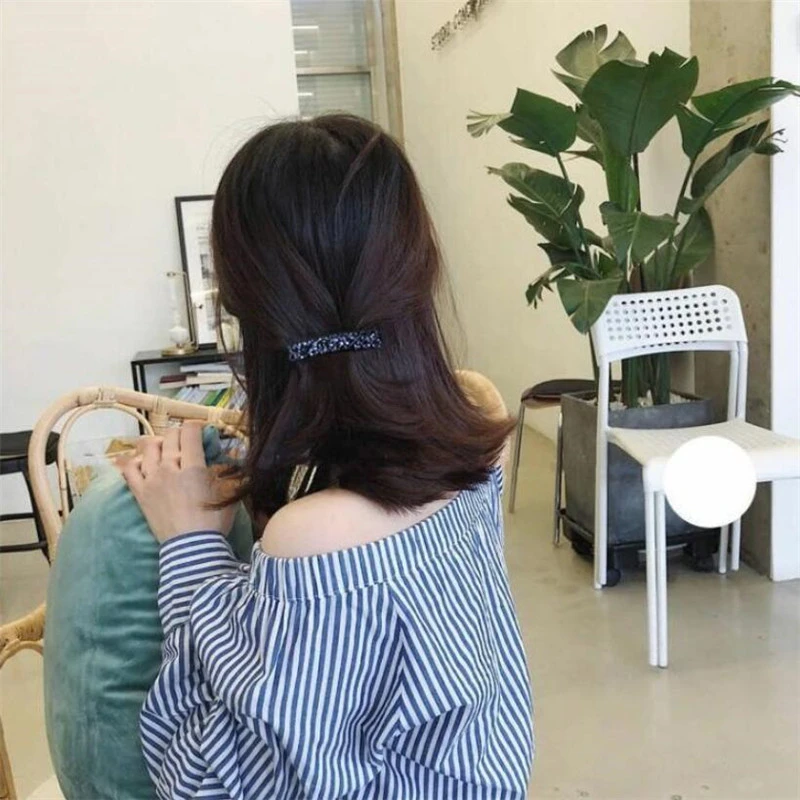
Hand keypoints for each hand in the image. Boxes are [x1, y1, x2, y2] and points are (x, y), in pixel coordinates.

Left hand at [116, 421, 237, 542]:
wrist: (190, 549)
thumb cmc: (213, 523)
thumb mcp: (228, 494)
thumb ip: (226, 473)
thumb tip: (226, 459)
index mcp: (193, 467)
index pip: (190, 433)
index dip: (196, 427)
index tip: (201, 431)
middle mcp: (169, 468)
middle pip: (170, 437)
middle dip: (180, 434)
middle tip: (187, 441)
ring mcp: (151, 480)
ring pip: (148, 447)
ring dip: (158, 443)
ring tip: (165, 449)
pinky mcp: (140, 493)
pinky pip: (129, 469)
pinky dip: (134, 460)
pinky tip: (142, 462)